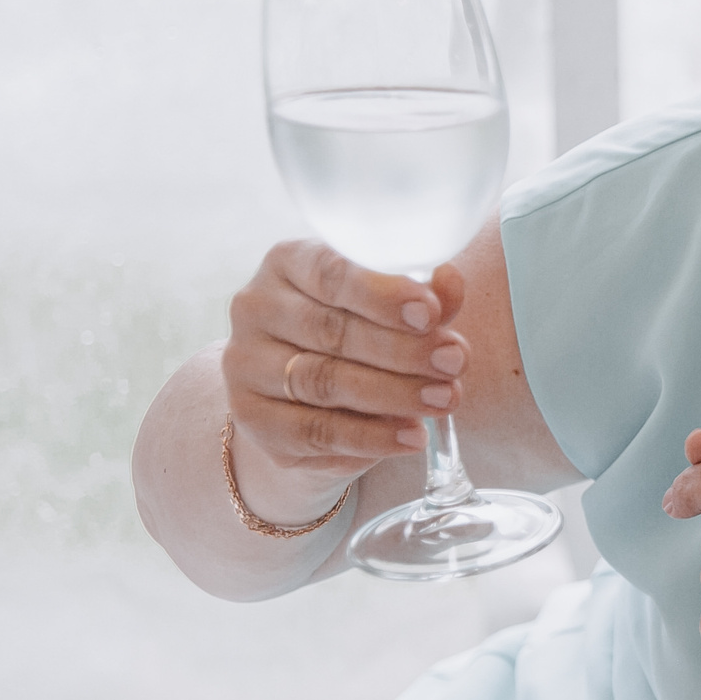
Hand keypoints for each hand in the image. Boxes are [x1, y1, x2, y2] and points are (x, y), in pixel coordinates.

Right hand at [220, 240, 467, 491]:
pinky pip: (313, 431)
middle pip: (331, 331)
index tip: (431, 313)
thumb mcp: (396, 307)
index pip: (332, 272)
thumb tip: (449, 281)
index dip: (383, 294)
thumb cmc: (364, 329)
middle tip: (454, 362)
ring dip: (393, 394)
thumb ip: (425, 296)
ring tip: (444, 398)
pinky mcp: (251, 416)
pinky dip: (369, 437)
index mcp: (290, 262)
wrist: (315, 395)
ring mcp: (245, 363)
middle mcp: (256, 307)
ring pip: (322, 381)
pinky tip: (412, 436)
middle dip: (403, 350)